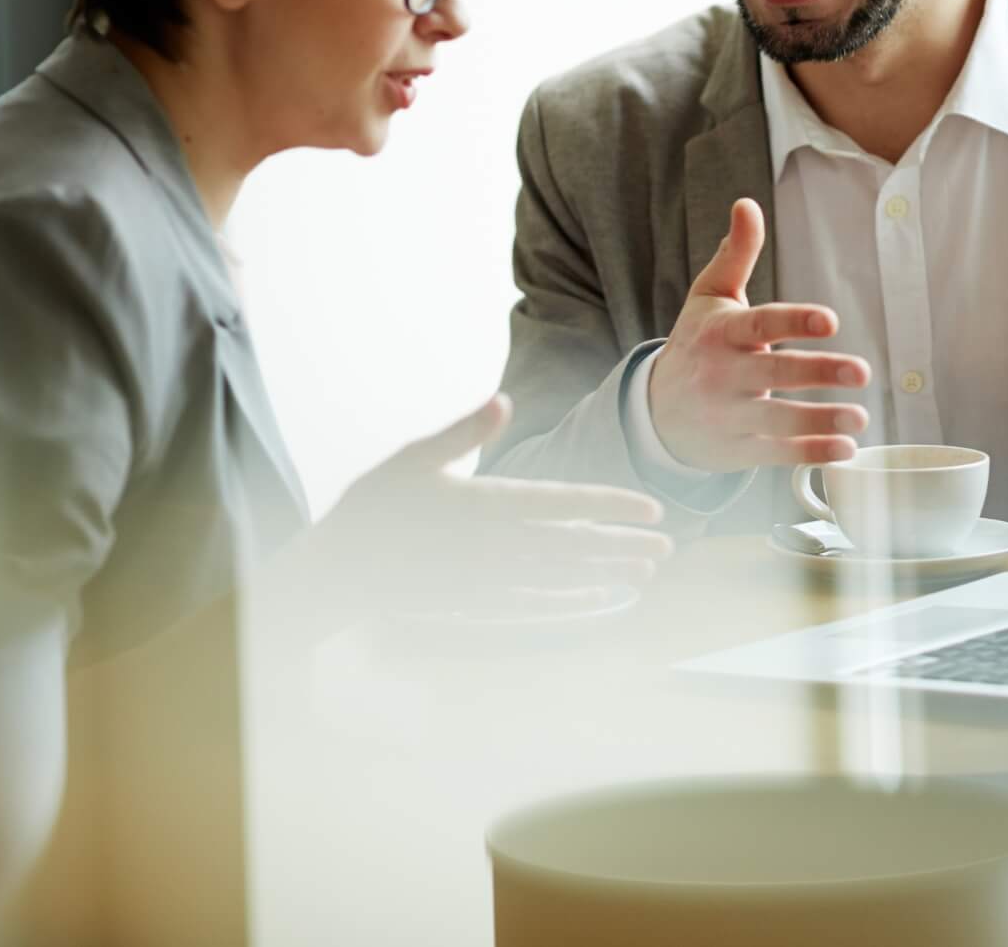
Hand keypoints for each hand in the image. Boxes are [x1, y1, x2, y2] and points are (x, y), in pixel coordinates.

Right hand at [328, 394, 672, 609]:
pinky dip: (573, 605)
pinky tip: (598, 603)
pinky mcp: (478, 606)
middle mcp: (495, 547)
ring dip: (607, 576)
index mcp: (484, 504)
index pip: (563, 503)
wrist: (338, 573)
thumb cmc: (376, 507)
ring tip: (645, 572)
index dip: (611, 505)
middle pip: (575, 546)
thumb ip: (463, 432)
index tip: (651, 508)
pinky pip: (537, 608)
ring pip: (562, 579)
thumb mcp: (415, 457)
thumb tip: (503, 399)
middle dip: (624, 544)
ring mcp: (489, 582)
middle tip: (668, 545)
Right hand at [648, 198, 871, 472]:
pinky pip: (776, 452)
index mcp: (721, 332)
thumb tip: (747, 204)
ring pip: (778, 419)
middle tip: (861, 371)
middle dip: (818, 372)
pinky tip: (845, 448)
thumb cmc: (696, 343)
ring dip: (820, 420)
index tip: (830, 321)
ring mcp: (729, 415)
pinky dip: (810, 453)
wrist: (654, 411)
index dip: (795, 322)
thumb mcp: (710, 296)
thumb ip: (736, 254)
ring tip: (860, 416)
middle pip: (773, 373)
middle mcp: (722, 374)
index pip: (760, 325)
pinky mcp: (737, 449)